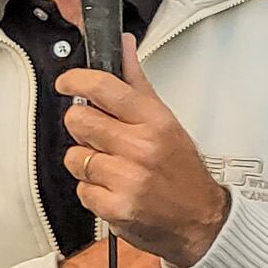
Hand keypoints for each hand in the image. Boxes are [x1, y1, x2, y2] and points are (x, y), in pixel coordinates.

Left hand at [57, 37, 231, 267]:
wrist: (200, 221)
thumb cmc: (182, 171)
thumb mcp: (166, 120)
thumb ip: (137, 82)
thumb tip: (124, 46)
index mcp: (153, 121)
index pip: (104, 87)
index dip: (76, 80)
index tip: (67, 82)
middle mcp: (140, 147)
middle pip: (79, 120)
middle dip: (82, 127)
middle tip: (97, 135)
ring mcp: (127, 178)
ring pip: (75, 157)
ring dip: (87, 162)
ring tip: (111, 167)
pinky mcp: (116, 207)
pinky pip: (81, 189)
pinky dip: (92, 191)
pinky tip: (113, 189)